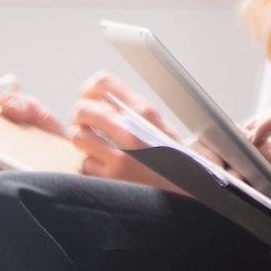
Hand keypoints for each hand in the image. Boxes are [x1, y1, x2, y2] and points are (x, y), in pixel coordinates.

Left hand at [0, 76, 172, 189]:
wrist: (192, 187)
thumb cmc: (176, 157)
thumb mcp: (161, 124)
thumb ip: (133, 109)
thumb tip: (99, 98)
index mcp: (145, 112)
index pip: (103, 83)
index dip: (89, 88)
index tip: (89, 96)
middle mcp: (131, 132)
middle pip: (82, 109)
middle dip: (79, 116)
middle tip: (85, 123)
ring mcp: (121, 157)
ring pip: (78, 137)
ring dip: (83, 141)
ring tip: (94, 145)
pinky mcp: (112, 178)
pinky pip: (84, 164)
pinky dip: (91, 165)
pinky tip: (105, 166)